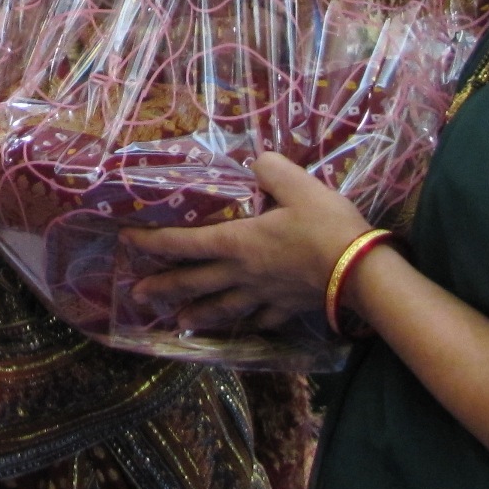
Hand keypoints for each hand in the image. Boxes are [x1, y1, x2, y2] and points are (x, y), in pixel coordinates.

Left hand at [120, 153, 372, 332]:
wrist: (361, 271)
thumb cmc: (325, 225)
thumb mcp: (296, 183)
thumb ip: (270, 168)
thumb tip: (256, 161)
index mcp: (237, 242)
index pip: (183, 242)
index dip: (152, 242)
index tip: (126, 240)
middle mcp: (242, 273)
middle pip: (193, 283)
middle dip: (162, 287)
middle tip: (135, 296)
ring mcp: (264, 296)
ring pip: (222, 308)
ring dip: (196, 316)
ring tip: (177, 324)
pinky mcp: (287, 309)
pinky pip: (260, 319)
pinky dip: (247, 324)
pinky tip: (242, 326)